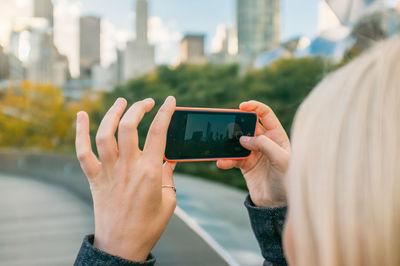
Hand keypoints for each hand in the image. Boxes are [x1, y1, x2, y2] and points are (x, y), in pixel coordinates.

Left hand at [75, 96, 176, 261]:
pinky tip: (81, 115)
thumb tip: (170, 158)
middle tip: (147, 102)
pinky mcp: (94, 178)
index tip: (170, 100)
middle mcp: (127, 167)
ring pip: (106, 134)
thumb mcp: (168, 201)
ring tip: (121, 101)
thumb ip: (169, 176)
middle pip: (130, 127)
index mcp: (149, 172)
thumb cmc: (148, 226)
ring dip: (113, 113)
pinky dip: (79, 132)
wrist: (121, 246)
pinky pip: (82, 152)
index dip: (166, 112)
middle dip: (139, 108)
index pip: (159, 133)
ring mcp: (108, 172)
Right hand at [217, 101, 289, 206]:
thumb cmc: (287, 180)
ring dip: (228, 143)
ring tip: (221, 146)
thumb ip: (264, 145)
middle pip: (248, 126)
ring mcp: (254, 153)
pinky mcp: (245, 165)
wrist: (278, 204)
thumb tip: (243, 138)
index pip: (265, 115)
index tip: (242, 106)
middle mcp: (265, 142)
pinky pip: (232, 158)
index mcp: (277, 136)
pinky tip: (222, 162)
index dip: (254, 107)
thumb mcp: (281, 159)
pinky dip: (225, 159)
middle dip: (237, 124)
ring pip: (237, 141)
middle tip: (227, 125)